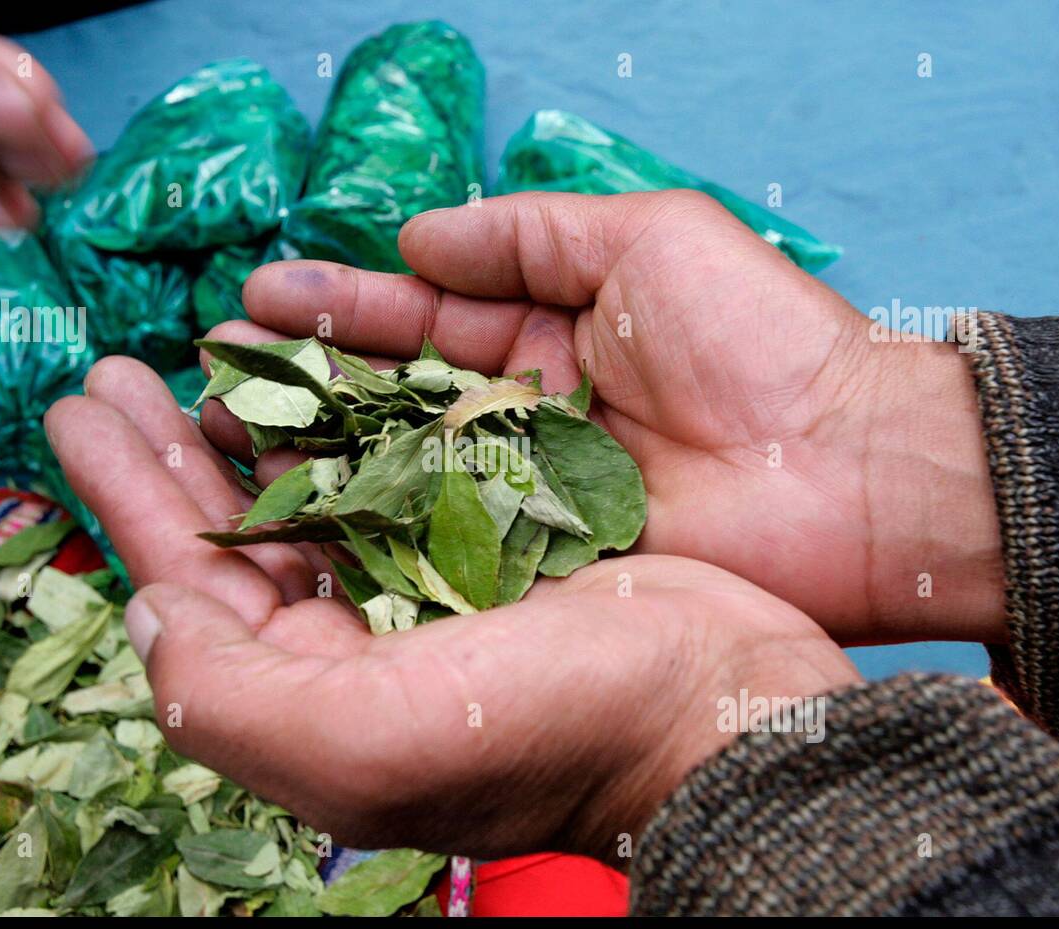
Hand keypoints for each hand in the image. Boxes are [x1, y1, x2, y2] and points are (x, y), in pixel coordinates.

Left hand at [44, 358, 857, 859]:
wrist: (721, 702)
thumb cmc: (555, 728)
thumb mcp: (368, 742)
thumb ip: (230, 697)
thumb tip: (153, 619)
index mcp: (313, 699)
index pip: (190, 587)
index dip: (126, 498)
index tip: (79, 413)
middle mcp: (357, 649)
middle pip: (237, 535)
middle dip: (169, 451)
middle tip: (115, 372)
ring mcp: (423, 589)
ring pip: (311, 493)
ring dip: (251, 425)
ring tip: (199, 353)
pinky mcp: (488, 540)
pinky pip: (390, 465)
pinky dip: (348, 417)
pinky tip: (320, 373)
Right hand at [208, 191, 1005, 644]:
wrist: (848, 475)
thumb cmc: (759, 342)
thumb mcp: (647, 239)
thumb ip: (528, 235)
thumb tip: (414, 238)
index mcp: (549, 333)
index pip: (421, 314)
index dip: (340, 305)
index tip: (259, 297)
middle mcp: (522, 414)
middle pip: (392, 392)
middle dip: (303, 375)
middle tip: (210, 365)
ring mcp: (525, 493)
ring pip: (401, 466)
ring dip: (315, 447)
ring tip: (224, 426)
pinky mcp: (538, 564)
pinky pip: (441, 539)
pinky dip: (371, 524)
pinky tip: (296, 509)